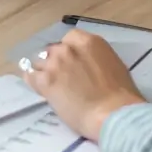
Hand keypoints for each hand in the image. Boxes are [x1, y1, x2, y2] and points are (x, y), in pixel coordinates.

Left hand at [20, 30, 144, 140]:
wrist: (113, 114)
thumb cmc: (121, 95)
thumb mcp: (112, 65)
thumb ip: (95, 58)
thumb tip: (87, 64)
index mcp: (88, 41)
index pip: (68, 38)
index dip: (67, 50)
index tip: (70, 61)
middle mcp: (68, 48)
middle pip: (53, 49)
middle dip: (55, 61)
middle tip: (60, 76)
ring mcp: (55, 63)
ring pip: (40, 62)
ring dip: (44, 71)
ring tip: (49, 84)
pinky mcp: (45, 81)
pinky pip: (30, 76)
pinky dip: (31, 80)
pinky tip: (33, 83)